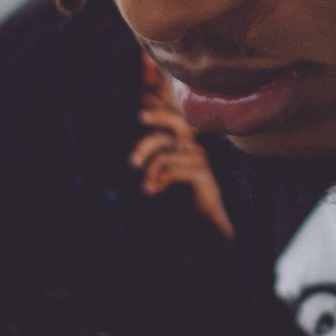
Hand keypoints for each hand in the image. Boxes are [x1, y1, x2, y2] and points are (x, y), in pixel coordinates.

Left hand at [130, 118, 233, 237]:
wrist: (203, 220)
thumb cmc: (181, 196)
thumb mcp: (163, 174)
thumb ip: (154, 158)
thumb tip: (136, 147)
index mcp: (183, 143)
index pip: (173, 120)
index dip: (159, 114)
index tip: (140, 114)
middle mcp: (192, 147)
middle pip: (168, 133)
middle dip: (146, 144)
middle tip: (132, 163)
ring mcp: (199, 158)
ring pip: (164, 156)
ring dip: (150, 173)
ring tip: (145, 188)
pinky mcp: (202, 173)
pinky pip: (172, 170)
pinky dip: (159, 181)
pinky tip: (154, 191)